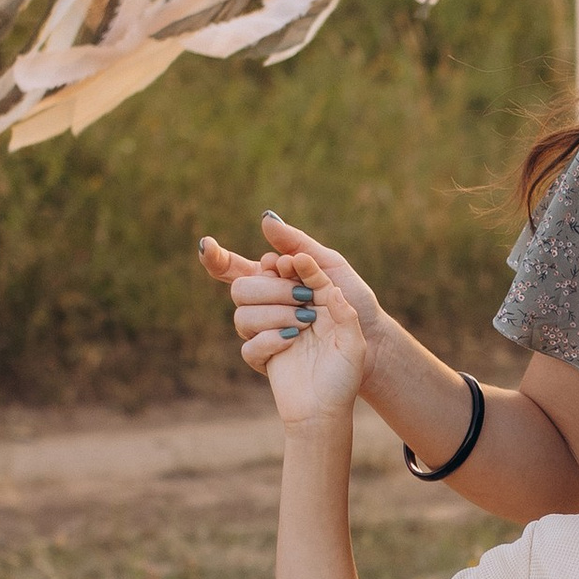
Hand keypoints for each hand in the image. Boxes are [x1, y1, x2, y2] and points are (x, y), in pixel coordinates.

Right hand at [199, 212, 385, 382]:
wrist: (371, 356)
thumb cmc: (357, 308)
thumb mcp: (333, 269)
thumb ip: (298, 244)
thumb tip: (265, 219)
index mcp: (278, 280)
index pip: (235, 266)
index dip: (215, 256)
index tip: (206, 246)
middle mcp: (267, 304)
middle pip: (241, 287)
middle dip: (273, 289)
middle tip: (303, 296)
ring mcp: (264, 332)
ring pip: (242, 316)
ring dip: (276, 314)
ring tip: (305, 321)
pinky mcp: (266, 359)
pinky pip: (249, 348)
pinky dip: (272, 341)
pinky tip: (293, 340)